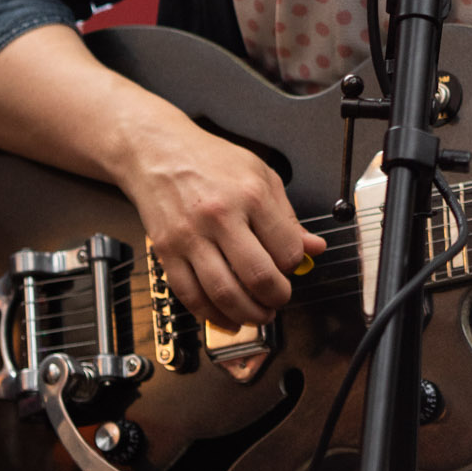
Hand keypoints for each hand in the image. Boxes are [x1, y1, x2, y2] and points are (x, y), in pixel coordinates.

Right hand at [121, 115, 328, 330]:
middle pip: (258, 276)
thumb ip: (287, 216)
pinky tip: (226, 318)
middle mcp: (221, 216)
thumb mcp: (260, 174)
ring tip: (258, 315)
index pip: (286, 249)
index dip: (294, 266)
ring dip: (247, 315)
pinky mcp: (167, 252)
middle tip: (279, 299)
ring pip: (224, 293)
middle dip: (276, 298)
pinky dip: (212, 315)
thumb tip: (313, 248)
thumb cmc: (210, 160)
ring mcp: (191, 237)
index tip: (290, 267)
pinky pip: (190, 296)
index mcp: (251, 195)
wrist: (158, 152)